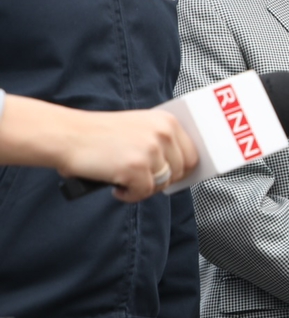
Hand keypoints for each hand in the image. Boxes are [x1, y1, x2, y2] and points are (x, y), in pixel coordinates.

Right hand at [3, 98, 199, 202]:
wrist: (66, 136)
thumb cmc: (98, 135)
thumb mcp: (138, 128)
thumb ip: (160, 142)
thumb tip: (180, 167)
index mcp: (166, 121)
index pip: (192, 154)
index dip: (181, 170)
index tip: (168, 176)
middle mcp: (163, 133)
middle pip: (181, 171)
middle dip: (162, 180)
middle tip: (140, 180)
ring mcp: (151, 150)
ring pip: (163, 183)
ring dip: (144, 188)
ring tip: (125, 181)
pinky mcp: (137, 168)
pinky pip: (144, 193)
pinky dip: (130, 195)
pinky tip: (116, 187)